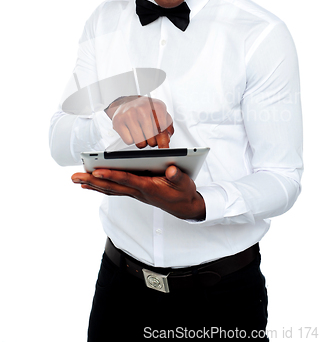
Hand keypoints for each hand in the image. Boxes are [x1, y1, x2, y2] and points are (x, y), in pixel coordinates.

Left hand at [71, 166, 204, 220]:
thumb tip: (171, 170)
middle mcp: (138, 192)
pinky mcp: (134, 192)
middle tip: (74, 176)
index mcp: (149, 187)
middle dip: (92, 181)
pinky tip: (90, 184)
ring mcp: (135, 193)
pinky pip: (114, 190)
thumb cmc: (183, 192)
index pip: (127, 180)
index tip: (97, 170)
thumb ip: (177, 176)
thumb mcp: (185, 183)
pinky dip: (100, 186)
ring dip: (92, 184)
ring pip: (110, 189)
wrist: (184, 207)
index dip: (112, 175)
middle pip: (112, 186)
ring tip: (76, 179)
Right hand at [105, 96, 173, 148]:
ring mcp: (130, 114)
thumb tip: (166, 141)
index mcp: (157, 106)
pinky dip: (131, 140)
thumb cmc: (145, 110)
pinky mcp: (118, 121)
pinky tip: (131, 131)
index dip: (162, 139)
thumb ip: (167, 127)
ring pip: (140, 142)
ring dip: (142, 142)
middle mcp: (143, 109)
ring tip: (141, 133)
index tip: (161, 141)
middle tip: (149, 135)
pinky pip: (129, 141)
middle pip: (152, 138)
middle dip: (152, 141)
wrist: (126, 102)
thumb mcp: (160, 113)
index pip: (163, 130)